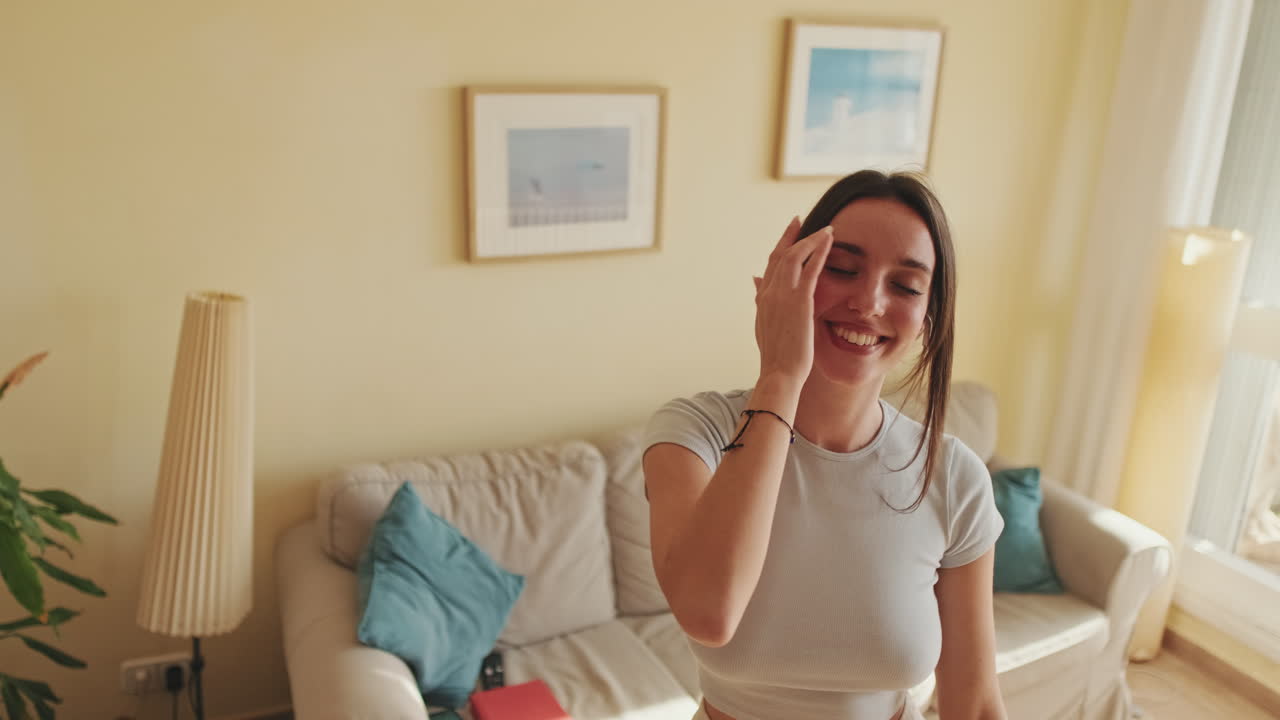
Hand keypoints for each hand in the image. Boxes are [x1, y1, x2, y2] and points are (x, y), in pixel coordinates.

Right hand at [753, 217, 833, 389]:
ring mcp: (783, 296)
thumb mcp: (764, 324)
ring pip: (793, 256)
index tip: (789, 235)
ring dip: (809, 239)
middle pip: (778, 255)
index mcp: (762, 299)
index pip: (770, 266)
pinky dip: (819, 251)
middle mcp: (769, 293)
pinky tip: (829, 240)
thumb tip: (755, 280)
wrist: (779, 373)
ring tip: (823, 229)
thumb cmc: (776, 356)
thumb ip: (761, 300)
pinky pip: (810, 268)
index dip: (780, 247)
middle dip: (790, 235)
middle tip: (799, 219)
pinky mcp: (799, 301)